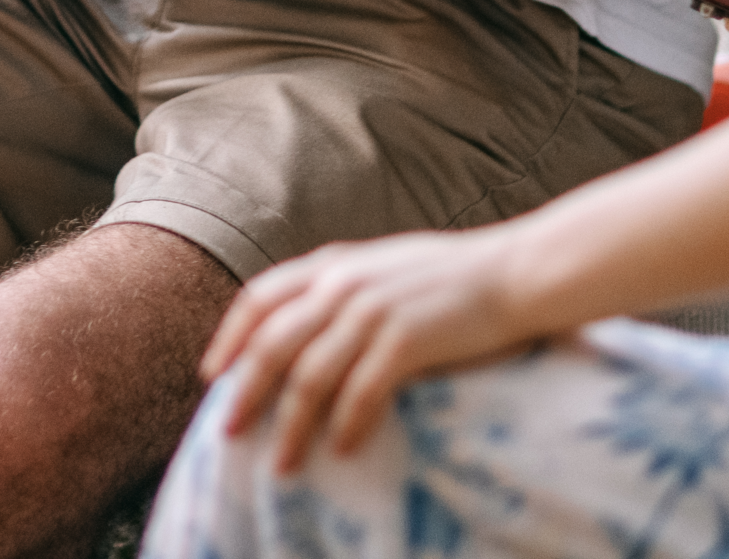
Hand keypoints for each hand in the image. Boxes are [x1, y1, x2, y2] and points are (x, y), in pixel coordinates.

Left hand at [200, 228, 540, 470]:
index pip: (259, 298)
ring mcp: (373, 310)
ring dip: (291, 426)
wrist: (515, 272)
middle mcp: (342, 284)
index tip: (213, 376)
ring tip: (282, 463)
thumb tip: (302, 329)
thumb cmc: (451, 277)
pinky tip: (343, 451)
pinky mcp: (406, 339)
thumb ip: (340, 290)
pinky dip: (347, 425)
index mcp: (332, 265)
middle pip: (273, 344)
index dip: (230, 338)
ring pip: (309, 376)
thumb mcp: (381, 268)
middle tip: (229, 432)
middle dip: (246, 393)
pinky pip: (362, 391)